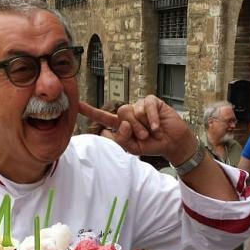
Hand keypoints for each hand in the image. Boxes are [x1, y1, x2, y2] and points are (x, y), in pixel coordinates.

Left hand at [79, 96, 197, 164]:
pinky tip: (158, 127)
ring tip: (152, 132)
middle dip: (133, 128)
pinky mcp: (152, 101)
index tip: (77, 105)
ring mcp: (140, 106)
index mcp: (121, 124)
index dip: (90, 111)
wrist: (172, 144)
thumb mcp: (133, 148)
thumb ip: (121, 139)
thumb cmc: (152, 145)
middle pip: (120, 114)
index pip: (103, 117)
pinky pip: (146, 107)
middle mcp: (129, 113)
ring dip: (143, 126)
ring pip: (133, 111)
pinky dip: (153, 120)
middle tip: (144, 136)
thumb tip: (120, 124)